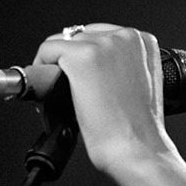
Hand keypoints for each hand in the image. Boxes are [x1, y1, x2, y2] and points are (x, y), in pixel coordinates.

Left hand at [31, 24, 178, 174]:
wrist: (137, 150)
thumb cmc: (139, 129)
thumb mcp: (141, 85)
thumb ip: (123, 66)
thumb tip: (95, 66)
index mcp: (143, 41)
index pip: (100, 35)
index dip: (87, 57)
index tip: (83, 77)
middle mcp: (125, 37)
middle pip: (80, 37)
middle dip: (72, 62)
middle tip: (71, 90)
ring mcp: (103, 45)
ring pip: (62, 44)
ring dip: (57, 68)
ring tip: (62, 95)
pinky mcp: (81, 56)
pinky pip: (47, 51)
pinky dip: (42, 69)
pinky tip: (51, 91)